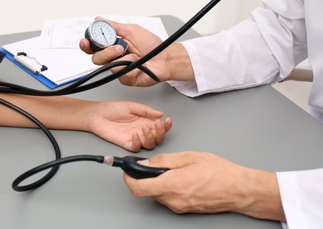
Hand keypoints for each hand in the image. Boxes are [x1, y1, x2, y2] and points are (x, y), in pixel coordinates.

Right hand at [80, 18, 193, 86]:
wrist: (165, 59)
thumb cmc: (152, 45)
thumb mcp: (132, 30)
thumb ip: (114, 27)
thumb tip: (98, 20)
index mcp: (112, 45)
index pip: (93, 46)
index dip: (87, 44)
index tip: (87, 41)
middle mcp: (113, 58)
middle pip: (95, 58)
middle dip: (106, 52)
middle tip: (119, 47)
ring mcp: (118, 69)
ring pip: (107, 66)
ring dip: (121, 58)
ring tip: (133, 55)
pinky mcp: (124, 79)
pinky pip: (120, 73)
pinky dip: (131, 67)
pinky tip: (137, 65)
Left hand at [87, 100, 171, 151]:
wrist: (97, 115)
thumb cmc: (112, 109)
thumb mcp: (131, 105)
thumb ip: (146, 110)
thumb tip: (160, 113)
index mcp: (145, 120)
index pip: (160, 125)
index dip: (166, 125)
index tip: (166, 120)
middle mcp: (142, 130)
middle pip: (158, 137)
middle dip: (161, 132)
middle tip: (156, 125)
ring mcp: (135, 137)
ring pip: (150, 144)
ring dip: (150, 137)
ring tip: (144, 129)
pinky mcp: (126, 143)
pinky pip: (136, 148)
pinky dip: (138, 143)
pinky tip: (134, 135)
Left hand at [123, 151, 284, 220]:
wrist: (239, 190)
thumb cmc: (219, 172)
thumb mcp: (189, 157)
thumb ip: (164, 160)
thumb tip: (146, 163)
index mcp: (172, 185)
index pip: (138, 188)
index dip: (129, 178)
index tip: (127, 170)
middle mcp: (173, 200)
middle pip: (147, 191)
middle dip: (146, 177)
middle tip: (154, 165)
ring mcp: (179, 207)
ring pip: (158, 194)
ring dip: (158, 182)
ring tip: (173, 170)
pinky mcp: (184, 209)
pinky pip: (169, 198)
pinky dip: (168, 188)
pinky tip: (181, 178)